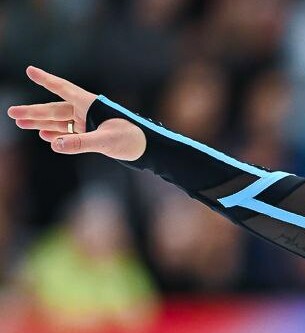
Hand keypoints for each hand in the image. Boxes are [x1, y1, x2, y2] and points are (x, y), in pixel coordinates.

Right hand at [7, 66, 145, 160]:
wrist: (150, 150)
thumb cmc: (132, 140)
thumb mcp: (106, 141)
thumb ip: (80, 143)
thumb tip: (55, 145)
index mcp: (91, 104)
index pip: (63, 88)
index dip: (46, 79)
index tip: (30, 70)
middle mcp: (88, 111)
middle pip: (55, 109)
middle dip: (33, 111)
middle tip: (12, 113)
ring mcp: (90, 123)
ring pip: (60, 121)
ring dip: (41, 123)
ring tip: (20, 123)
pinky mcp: (94, 135)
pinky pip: (71, 133)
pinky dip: (58, 134)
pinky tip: (45, 136)